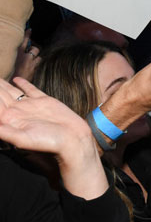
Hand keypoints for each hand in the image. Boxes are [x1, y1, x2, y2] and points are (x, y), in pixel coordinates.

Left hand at [0, 77, 107, 199]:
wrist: (73, 139)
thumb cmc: (48, 143)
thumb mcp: (22, 139)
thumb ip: (4, 132)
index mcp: (9, 119)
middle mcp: (17, 111)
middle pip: (1, 96)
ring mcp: (30, 105)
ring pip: (12, 91)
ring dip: (3, 85)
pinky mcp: (44, 101)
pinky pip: (30, 90)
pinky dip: (22, 83)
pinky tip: (16, 79)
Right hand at [13, 29, 40, 81]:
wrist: (12, 85)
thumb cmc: (12, 72)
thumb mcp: (13, 62)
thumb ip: (20, 57)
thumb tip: (25, 53)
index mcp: (18, 54)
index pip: (24, 42)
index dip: (27, 35)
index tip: (30, 29)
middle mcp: (25, 57)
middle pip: (35, 49)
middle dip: (34, 51)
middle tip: (30, 54)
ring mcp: (31, 64)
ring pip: (39, 57)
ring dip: (36, 59)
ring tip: (30, 64)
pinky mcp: (35, 70)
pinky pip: (38, 65)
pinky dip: (36, 66)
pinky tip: (31, 69)